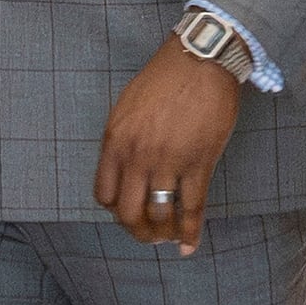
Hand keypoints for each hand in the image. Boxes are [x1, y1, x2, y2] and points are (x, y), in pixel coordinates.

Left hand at [94, 35, 242, 254]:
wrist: (201, 59)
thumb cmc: (165, 78)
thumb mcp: (127, 107)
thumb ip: (121, 141)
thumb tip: (123, 171)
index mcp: (116, 141)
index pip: (104, 195)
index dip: (114, 211)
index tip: (126, 212)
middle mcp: (138, 156)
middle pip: (128, 213)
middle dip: (137, 231)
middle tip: (148, 234)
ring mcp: (169, 161)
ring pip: (160, 215)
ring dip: (163, 234)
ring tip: (168, 238)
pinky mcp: (199, 163)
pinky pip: (192, 207)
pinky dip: (191, 232)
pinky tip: (188, 245)